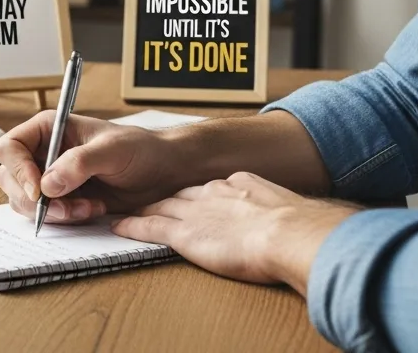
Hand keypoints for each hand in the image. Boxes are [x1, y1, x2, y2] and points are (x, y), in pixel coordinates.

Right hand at [0, 111, 187, 223]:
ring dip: (52, 212)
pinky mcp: (61, 200)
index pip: (10, 147)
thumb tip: (48, 183)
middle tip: (66, 208)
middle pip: (10, 178)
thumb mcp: (112, 150)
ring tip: (87, 208)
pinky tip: (91, 211)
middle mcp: (43, 153)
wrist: (161, 172)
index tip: (39, 191)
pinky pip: (45, 216)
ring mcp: (49, 178)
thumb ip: (79, 163)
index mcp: (48, 129)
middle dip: (35, 199)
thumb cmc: (140, 149)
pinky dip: (63, 219)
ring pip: (24, 201)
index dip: (18, 169)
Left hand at [111, 171, 358, 294]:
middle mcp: (213, 193)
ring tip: (125, 209)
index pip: (212, 188)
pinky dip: (132, 225)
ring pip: (161, 207)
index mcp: (239, 184)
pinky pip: (150, 227)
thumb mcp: (289, 208)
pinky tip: (119, 226)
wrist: (288, 233)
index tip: (193, 197)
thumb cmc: (298, 227)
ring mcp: (196, 212)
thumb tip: (293, 219)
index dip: (199, 195)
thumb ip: (282, 210)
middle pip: (181, 193)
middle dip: (165, 196)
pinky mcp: (184, 234)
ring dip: (142, 208)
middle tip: (148, 196)